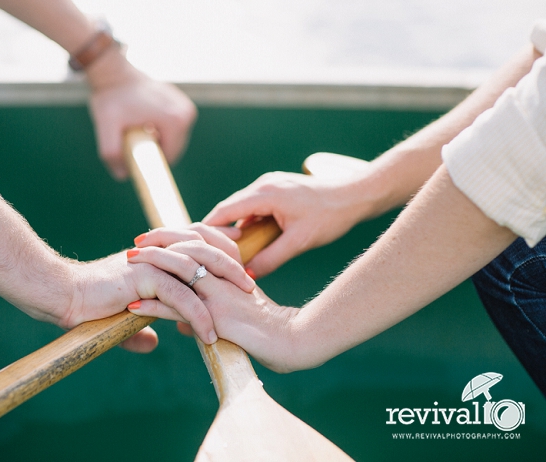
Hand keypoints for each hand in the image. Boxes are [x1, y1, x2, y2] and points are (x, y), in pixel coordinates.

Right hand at [61, 227, 251, 351]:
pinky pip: (178, 296)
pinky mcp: (142, 277)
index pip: (195, 241)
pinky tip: (208, 333)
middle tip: (251, 285)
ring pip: (197, 267)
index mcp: (153, 253)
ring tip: (241, 305)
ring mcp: (149, 262)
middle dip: (231, 264)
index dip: (219, 251)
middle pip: (203, 247)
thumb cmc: (85, 302)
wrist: (62, 295)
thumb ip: (140, 326)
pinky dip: (196, 315)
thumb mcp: (119, 315)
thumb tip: (151, 343)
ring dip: (222, 286)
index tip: (240, 272)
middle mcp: (154, 252)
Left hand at [87, 64, 195, 179]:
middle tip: (130, 140)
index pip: (168, 158)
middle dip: (151, 151)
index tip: (131, 155)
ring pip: (172, 140)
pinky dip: (157, 131)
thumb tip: (123, 175)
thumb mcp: (106, 127)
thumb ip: (111, 153)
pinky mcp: (182, 104)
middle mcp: (187, 113)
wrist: (114, 73)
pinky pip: (171, 130)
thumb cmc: (110, 98)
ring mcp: (187, 107)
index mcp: (176, 120)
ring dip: (154, 142)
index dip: (149, 163)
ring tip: (135, 129)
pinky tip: (141, 122)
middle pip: (173, 150)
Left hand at [127, 228, 299, 371]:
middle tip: (134, 244)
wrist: (295, 342)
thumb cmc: (271, 332)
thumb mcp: (237, 318)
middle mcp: (224, 276)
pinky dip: (153, 307)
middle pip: (187, 245)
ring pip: (180, 269)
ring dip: (150, 265)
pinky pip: (179, 307)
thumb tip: (183, 326)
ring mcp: (220, 294)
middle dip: (158, 241)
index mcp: (231, 271)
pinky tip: (134, 308)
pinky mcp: (216, 315)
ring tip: (128, 263)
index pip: (200, 240)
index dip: (175, 235)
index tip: (152, 237)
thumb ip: (209, 315)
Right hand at [202, 171, 372, 277]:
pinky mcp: (277, 189)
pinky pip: (253, 206)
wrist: (357, 194)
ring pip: (240, 208)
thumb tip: (248, 276)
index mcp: (264, 194)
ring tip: (225, 252)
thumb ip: (272, 259)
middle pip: (228, 209)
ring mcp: (270, 184)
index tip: (193, 248)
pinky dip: (247, 222)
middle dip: (216, 231)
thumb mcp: (299, 242)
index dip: (206, 231)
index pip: (223, 212)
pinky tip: (249, 241)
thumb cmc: (332, 216)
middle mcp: (263, 185)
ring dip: (233, 228)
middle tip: (203, 253)